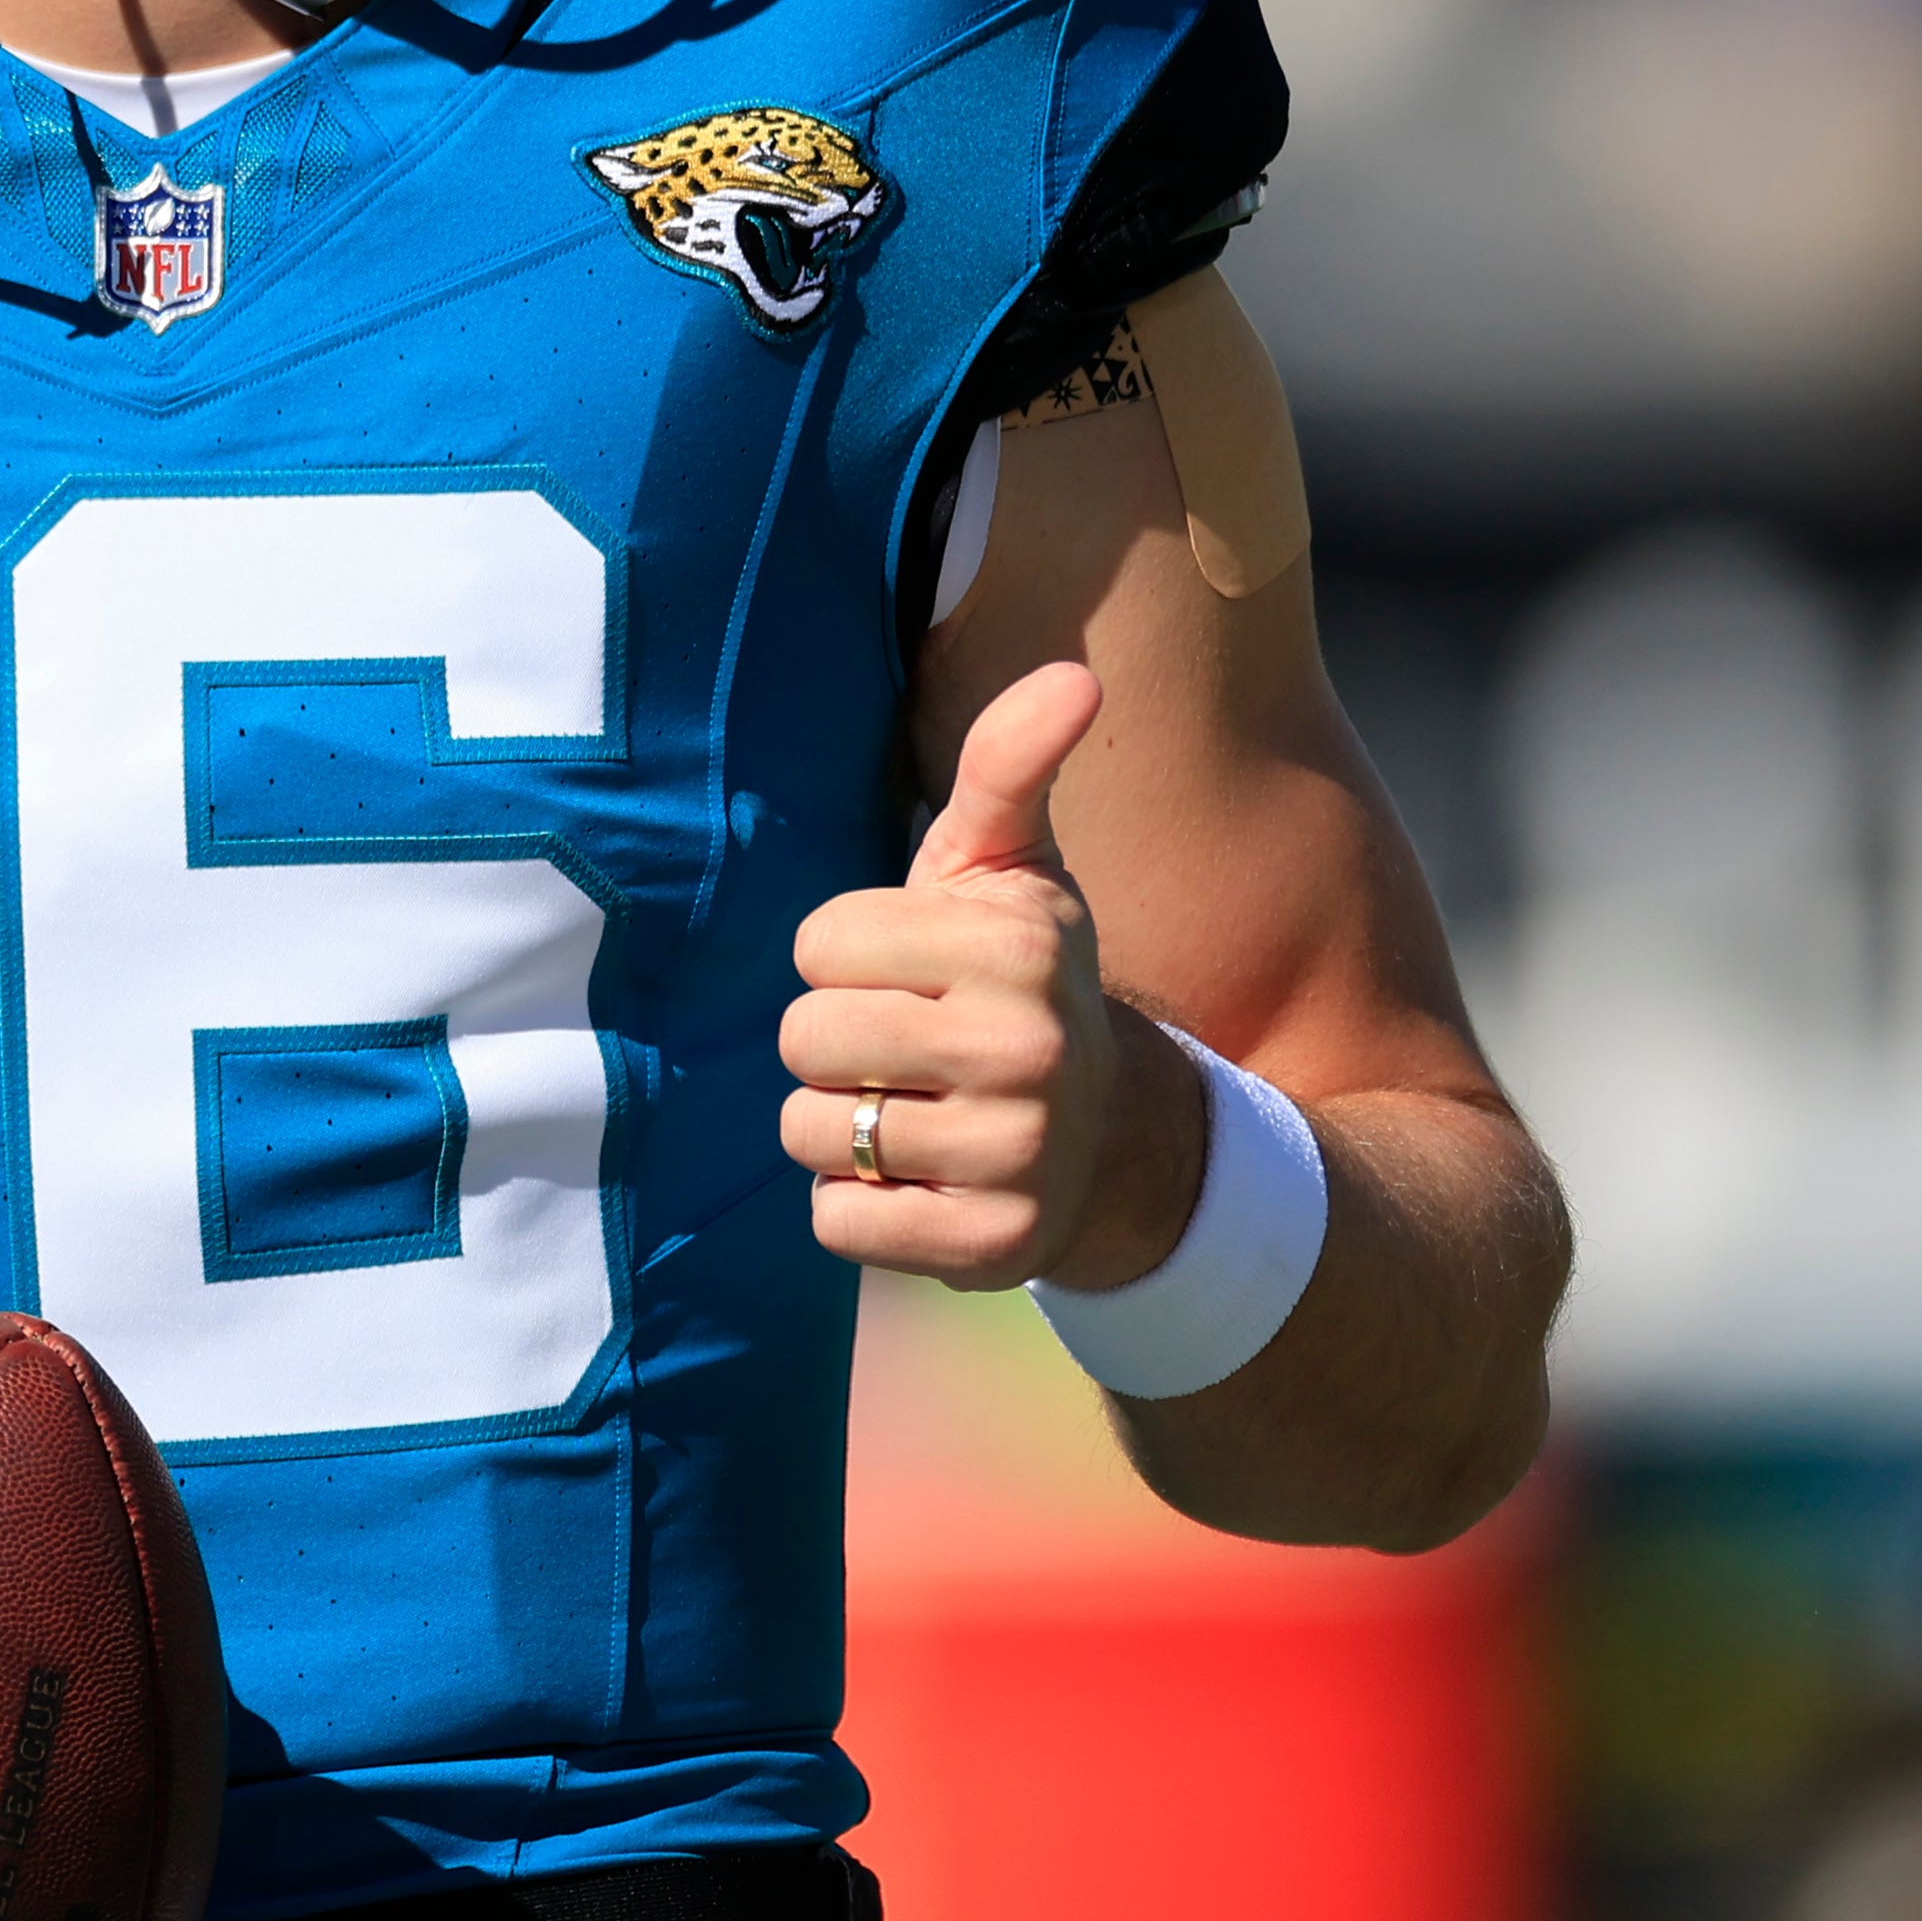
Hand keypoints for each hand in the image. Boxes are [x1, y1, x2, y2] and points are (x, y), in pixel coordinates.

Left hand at [781, 659, 1204, 1292]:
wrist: (1115, 1139)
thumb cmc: (1021, 982)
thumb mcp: (1015, 870)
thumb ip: (1013, 765)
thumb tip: (1077, 672)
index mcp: (1018, 945)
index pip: (819, 945)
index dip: (845, 959)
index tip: (909, 972)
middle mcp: (1027, 1049)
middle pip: (805, 1040)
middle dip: (833, 1046)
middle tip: (902, 1049)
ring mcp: (1014, 1156)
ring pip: (813, 1134)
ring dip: (838, 1130)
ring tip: (911, 1113)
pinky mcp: (991, 1248)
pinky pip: (838, 1225)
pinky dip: (856, 1209)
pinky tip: (918, 1181)